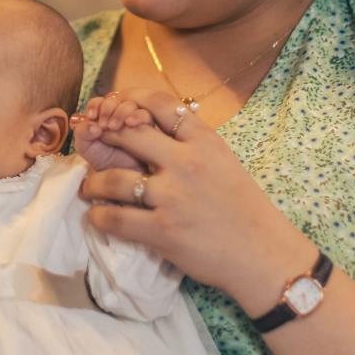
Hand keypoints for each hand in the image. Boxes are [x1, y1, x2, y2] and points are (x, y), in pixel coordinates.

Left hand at [71, 92, 153, 171]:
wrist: (120, 179)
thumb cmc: (102, 161)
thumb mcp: (85, 147)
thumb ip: (82, 133)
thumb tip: (92, 125)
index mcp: (102, 116)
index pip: (99, 101)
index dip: (95, 105)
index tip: (91, 116)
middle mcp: (118, 115)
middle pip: (115, 99)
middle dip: (107, 108)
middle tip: (103, 125)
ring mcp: (134, 119)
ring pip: (131, 104)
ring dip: (121, 111)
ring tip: (114, 127)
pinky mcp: (148, 127)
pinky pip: (146, 115)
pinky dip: (137, 116)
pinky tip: (130, 123)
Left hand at [77, 88, 314, 309]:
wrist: (263, 255)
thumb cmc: (244, 208)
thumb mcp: (223, 161)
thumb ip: (191, 143)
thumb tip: (150, 127)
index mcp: (205, 141)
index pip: (159, 103)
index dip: (129, 99)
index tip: (114, 107)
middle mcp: (187, 163)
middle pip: (129, 133)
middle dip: (104, 136)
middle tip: (94, 145)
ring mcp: (173, 197)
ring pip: (113, 179)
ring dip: (94, 183)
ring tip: (91, 188)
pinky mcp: (163, 231)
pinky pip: (115, 219)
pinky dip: (99, 216)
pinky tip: (98, 215)